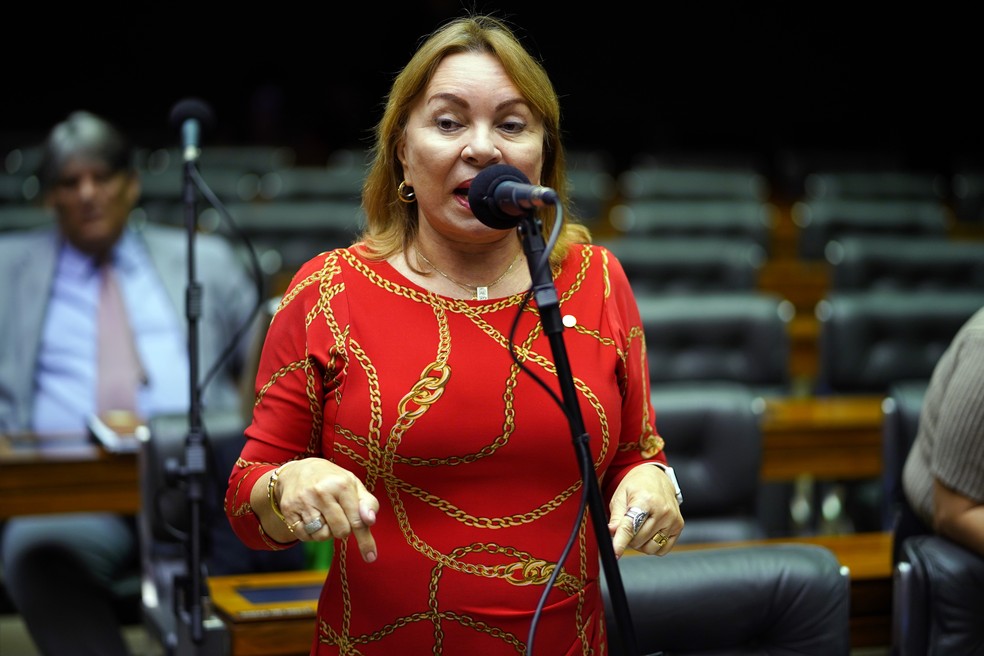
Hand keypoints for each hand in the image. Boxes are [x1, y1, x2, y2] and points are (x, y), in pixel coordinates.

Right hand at [261, 458, 379, 562]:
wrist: (297, 471)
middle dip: (343, 529)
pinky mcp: (288, 510)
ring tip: (324, 516)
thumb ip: (368, 503)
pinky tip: (311, 518)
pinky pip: (304, 536)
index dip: (365, 540)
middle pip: (341, 531)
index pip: (357, 520)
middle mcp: (321, 492)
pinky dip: (311, 534)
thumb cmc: (333, 481)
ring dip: (326, 532)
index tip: (371, 557)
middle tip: (339, 516)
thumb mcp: (354, 485)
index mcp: (342, 484)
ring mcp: (303, 501)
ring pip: (322, 536)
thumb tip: (370, 521)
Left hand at [608, 463, 683, 557]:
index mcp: (646, 500)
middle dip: (628, 538)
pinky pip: (662, 549)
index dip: (621, 541)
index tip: (615, 552)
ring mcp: (673, 519)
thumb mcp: (621, 496)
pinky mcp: (679, 526)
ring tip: (638, 528)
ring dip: (640, 544)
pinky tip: (649, 532)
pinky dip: (652, 546)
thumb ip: (616, 516)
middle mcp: (663, 510)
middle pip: (639, 540)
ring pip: (650, 548)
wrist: (656, 477)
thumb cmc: (636, 486)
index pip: (631, 526)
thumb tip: (612, 532)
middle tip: (627, 526)